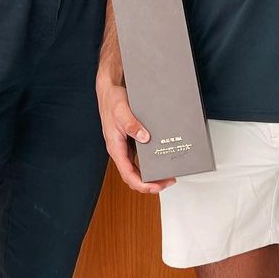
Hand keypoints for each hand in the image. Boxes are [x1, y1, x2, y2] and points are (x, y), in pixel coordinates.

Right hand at [96, 77, 175, 193]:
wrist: (109, 91)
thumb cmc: (112, 102)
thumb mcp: (122, 112)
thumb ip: (132, 125)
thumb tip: (144, 137)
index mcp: (116, 148)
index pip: (128, 175)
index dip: (143, 184)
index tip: (156, 186)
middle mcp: (120, 150)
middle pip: (134, 176)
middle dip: (151, 183)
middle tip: (168, 181)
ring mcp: (125, 147)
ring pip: (137, 169)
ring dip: (151, 174)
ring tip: (167, 174)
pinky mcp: (130, 141)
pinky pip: (140, 158)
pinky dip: (151, 163)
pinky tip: (160, 160)